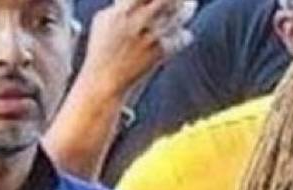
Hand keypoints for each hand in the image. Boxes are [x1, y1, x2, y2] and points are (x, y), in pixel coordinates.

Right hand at [79, 0, 196, 96]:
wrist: (106, 78)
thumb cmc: (103, 48)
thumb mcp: (104, 21)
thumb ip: (121, 5)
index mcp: (121, 13)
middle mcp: (137, 23)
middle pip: (166, 0)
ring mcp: (150, 38)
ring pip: (179, 16)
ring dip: (187, 9)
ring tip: (189, 6)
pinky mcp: (161, 52)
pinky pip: (183, 36)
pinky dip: (185, 34)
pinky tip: (183, 33)